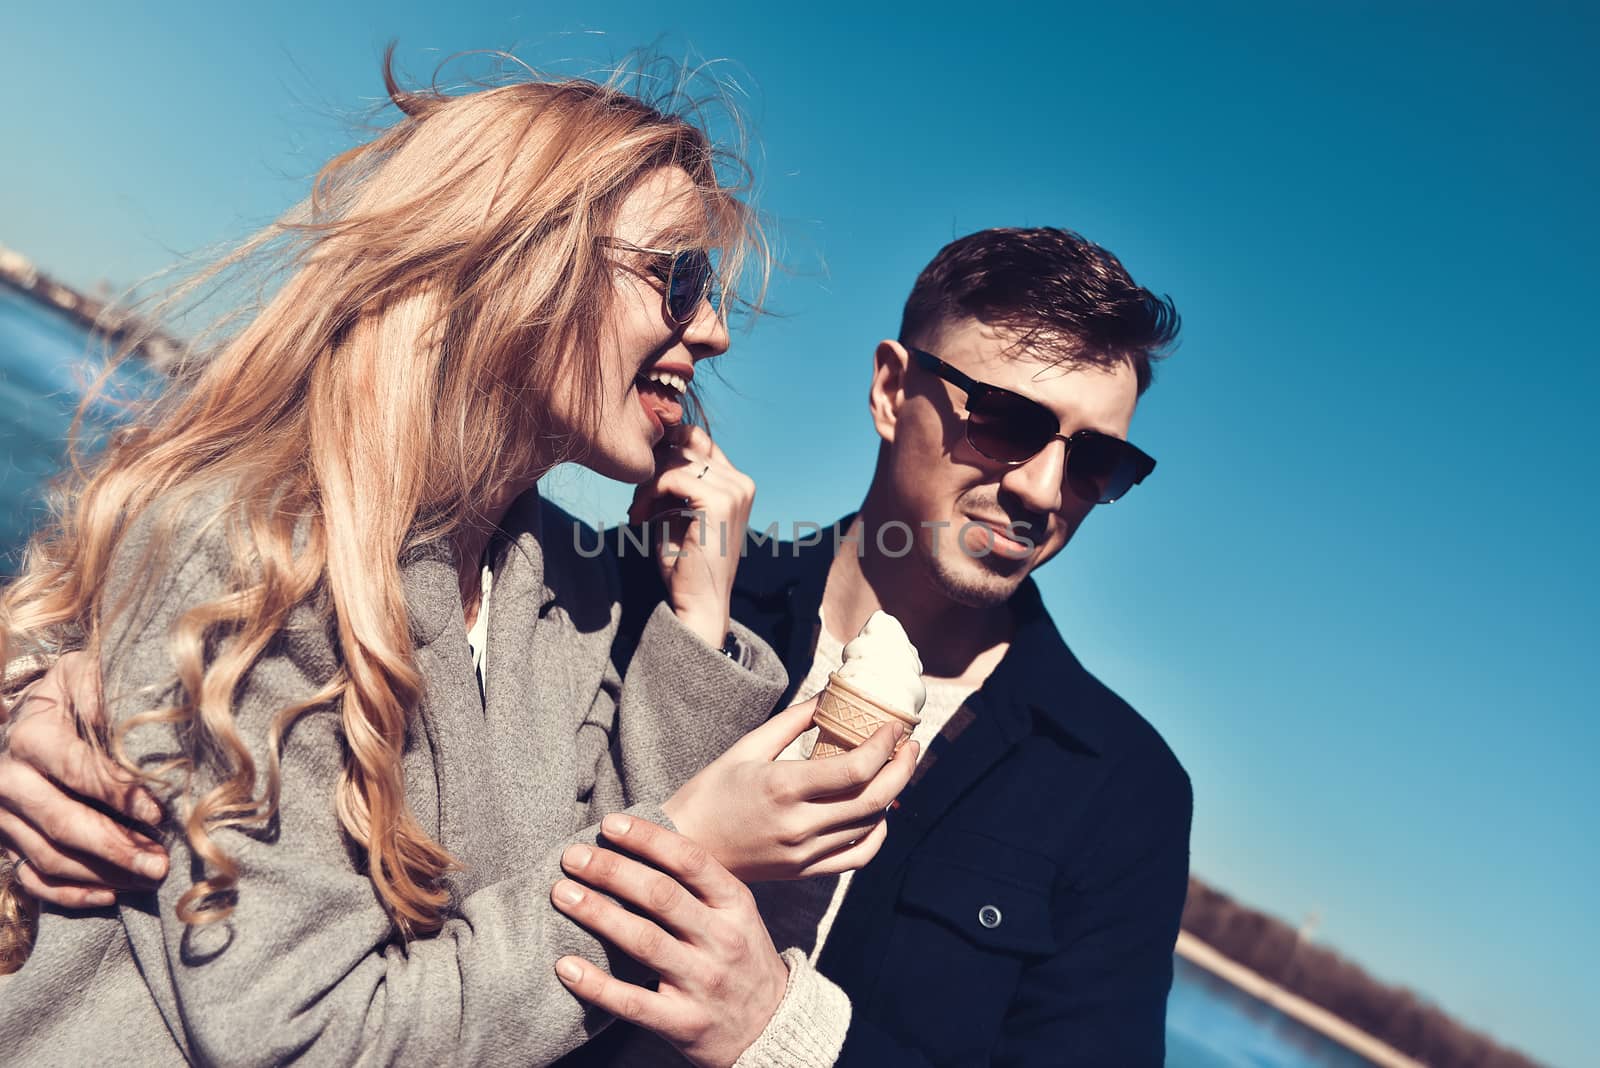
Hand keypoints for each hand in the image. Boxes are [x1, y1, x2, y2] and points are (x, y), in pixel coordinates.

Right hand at [0, 650, 167, 906]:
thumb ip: (101, 688)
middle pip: (61, 823)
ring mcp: (3, 816)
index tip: (159, 814)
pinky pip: (32, 879)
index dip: (118, 794)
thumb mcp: (81, 674)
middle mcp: (8, 780)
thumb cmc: (71, 694)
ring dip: (102, 874)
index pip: (77, 772)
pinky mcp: (5, 841)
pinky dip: (70, 894)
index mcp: (29, 738)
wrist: (29, 715)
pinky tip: (111, 896)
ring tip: (150, 878)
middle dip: (115, 847)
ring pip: (48, 857)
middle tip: (161, 863)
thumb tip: (126, 717)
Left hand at [553, 814, 788, 1067]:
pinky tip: (565, 965)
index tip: (609, 824)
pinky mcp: (684, 1023)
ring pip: (644, 941)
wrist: (773, 1027)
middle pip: (661, 896)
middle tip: (572, 857)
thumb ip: (699, 885)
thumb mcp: (738, 914)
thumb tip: (637, 843)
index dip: (647, 839)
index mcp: (736, 905)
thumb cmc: (742, 958)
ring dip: (597, 914)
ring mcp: (704, 983)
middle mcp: (723, 940)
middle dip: (611, 871)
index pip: (690, 861)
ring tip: (562, 894)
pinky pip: (632, 1002)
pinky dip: (595, 984)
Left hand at [628, 425, 754, 648]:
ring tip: (637, 511)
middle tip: (637, 502)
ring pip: (675, 459)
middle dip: (653, 468)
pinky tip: (639, 518)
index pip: (699, 440)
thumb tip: (651, 446)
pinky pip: (671, 477)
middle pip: (685, 445)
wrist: (698, 602)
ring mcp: (734, 490)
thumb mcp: (676, 511)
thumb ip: (672, 479)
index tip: (642, 477)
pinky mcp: (719, 501)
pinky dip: (648, 493)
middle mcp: (741, 482)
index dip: (666, 448)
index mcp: (737, 483)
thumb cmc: (685, 563)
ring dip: (647, 482)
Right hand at [662, 698, 917, 881]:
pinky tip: (878, 814)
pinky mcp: (804, 872)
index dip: (886, 745)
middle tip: (910, 745)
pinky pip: (856, 857)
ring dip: (892, 795)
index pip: (856, 769)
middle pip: (874, 799)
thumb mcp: (748, 747)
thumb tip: (831, 694)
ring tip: (896, 769)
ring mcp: (804, 854)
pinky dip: (877, 835)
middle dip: (902, 768)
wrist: (685, 845)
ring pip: (870, 827)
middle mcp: (799, 825)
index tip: (895, 726)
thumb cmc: (711, 791)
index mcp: (783, 788)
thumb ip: (794, 720)